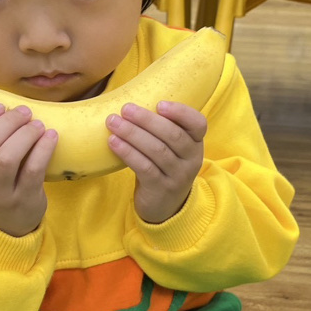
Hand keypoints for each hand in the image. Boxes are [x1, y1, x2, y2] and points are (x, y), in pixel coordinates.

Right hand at [0, 103, 58, 236]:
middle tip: (23, 112)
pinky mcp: (23, 201)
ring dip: (24, 134)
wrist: (5, 229)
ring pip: (7, 158)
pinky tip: (51, 136)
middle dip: (6, 122)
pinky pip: (33, 170)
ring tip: (37, 124)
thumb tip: (3, 107)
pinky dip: (43, 149)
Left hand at [106, 101, 206, 223]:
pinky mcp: (161, 189)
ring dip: (133, 134)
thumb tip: (132, 102)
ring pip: (157, 150)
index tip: (159, 104)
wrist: (166, 207)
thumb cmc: (163, 167)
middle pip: (173, 135)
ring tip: (113, 122)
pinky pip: (144, 167)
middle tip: (125, 109)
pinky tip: (113, 142)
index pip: (198, 124)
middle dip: (147, 120)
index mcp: (196, 143)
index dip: (181, 112)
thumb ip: (162, 129)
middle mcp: (191, 159)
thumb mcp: (172, 149)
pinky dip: (128, 153)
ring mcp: (178, 176)